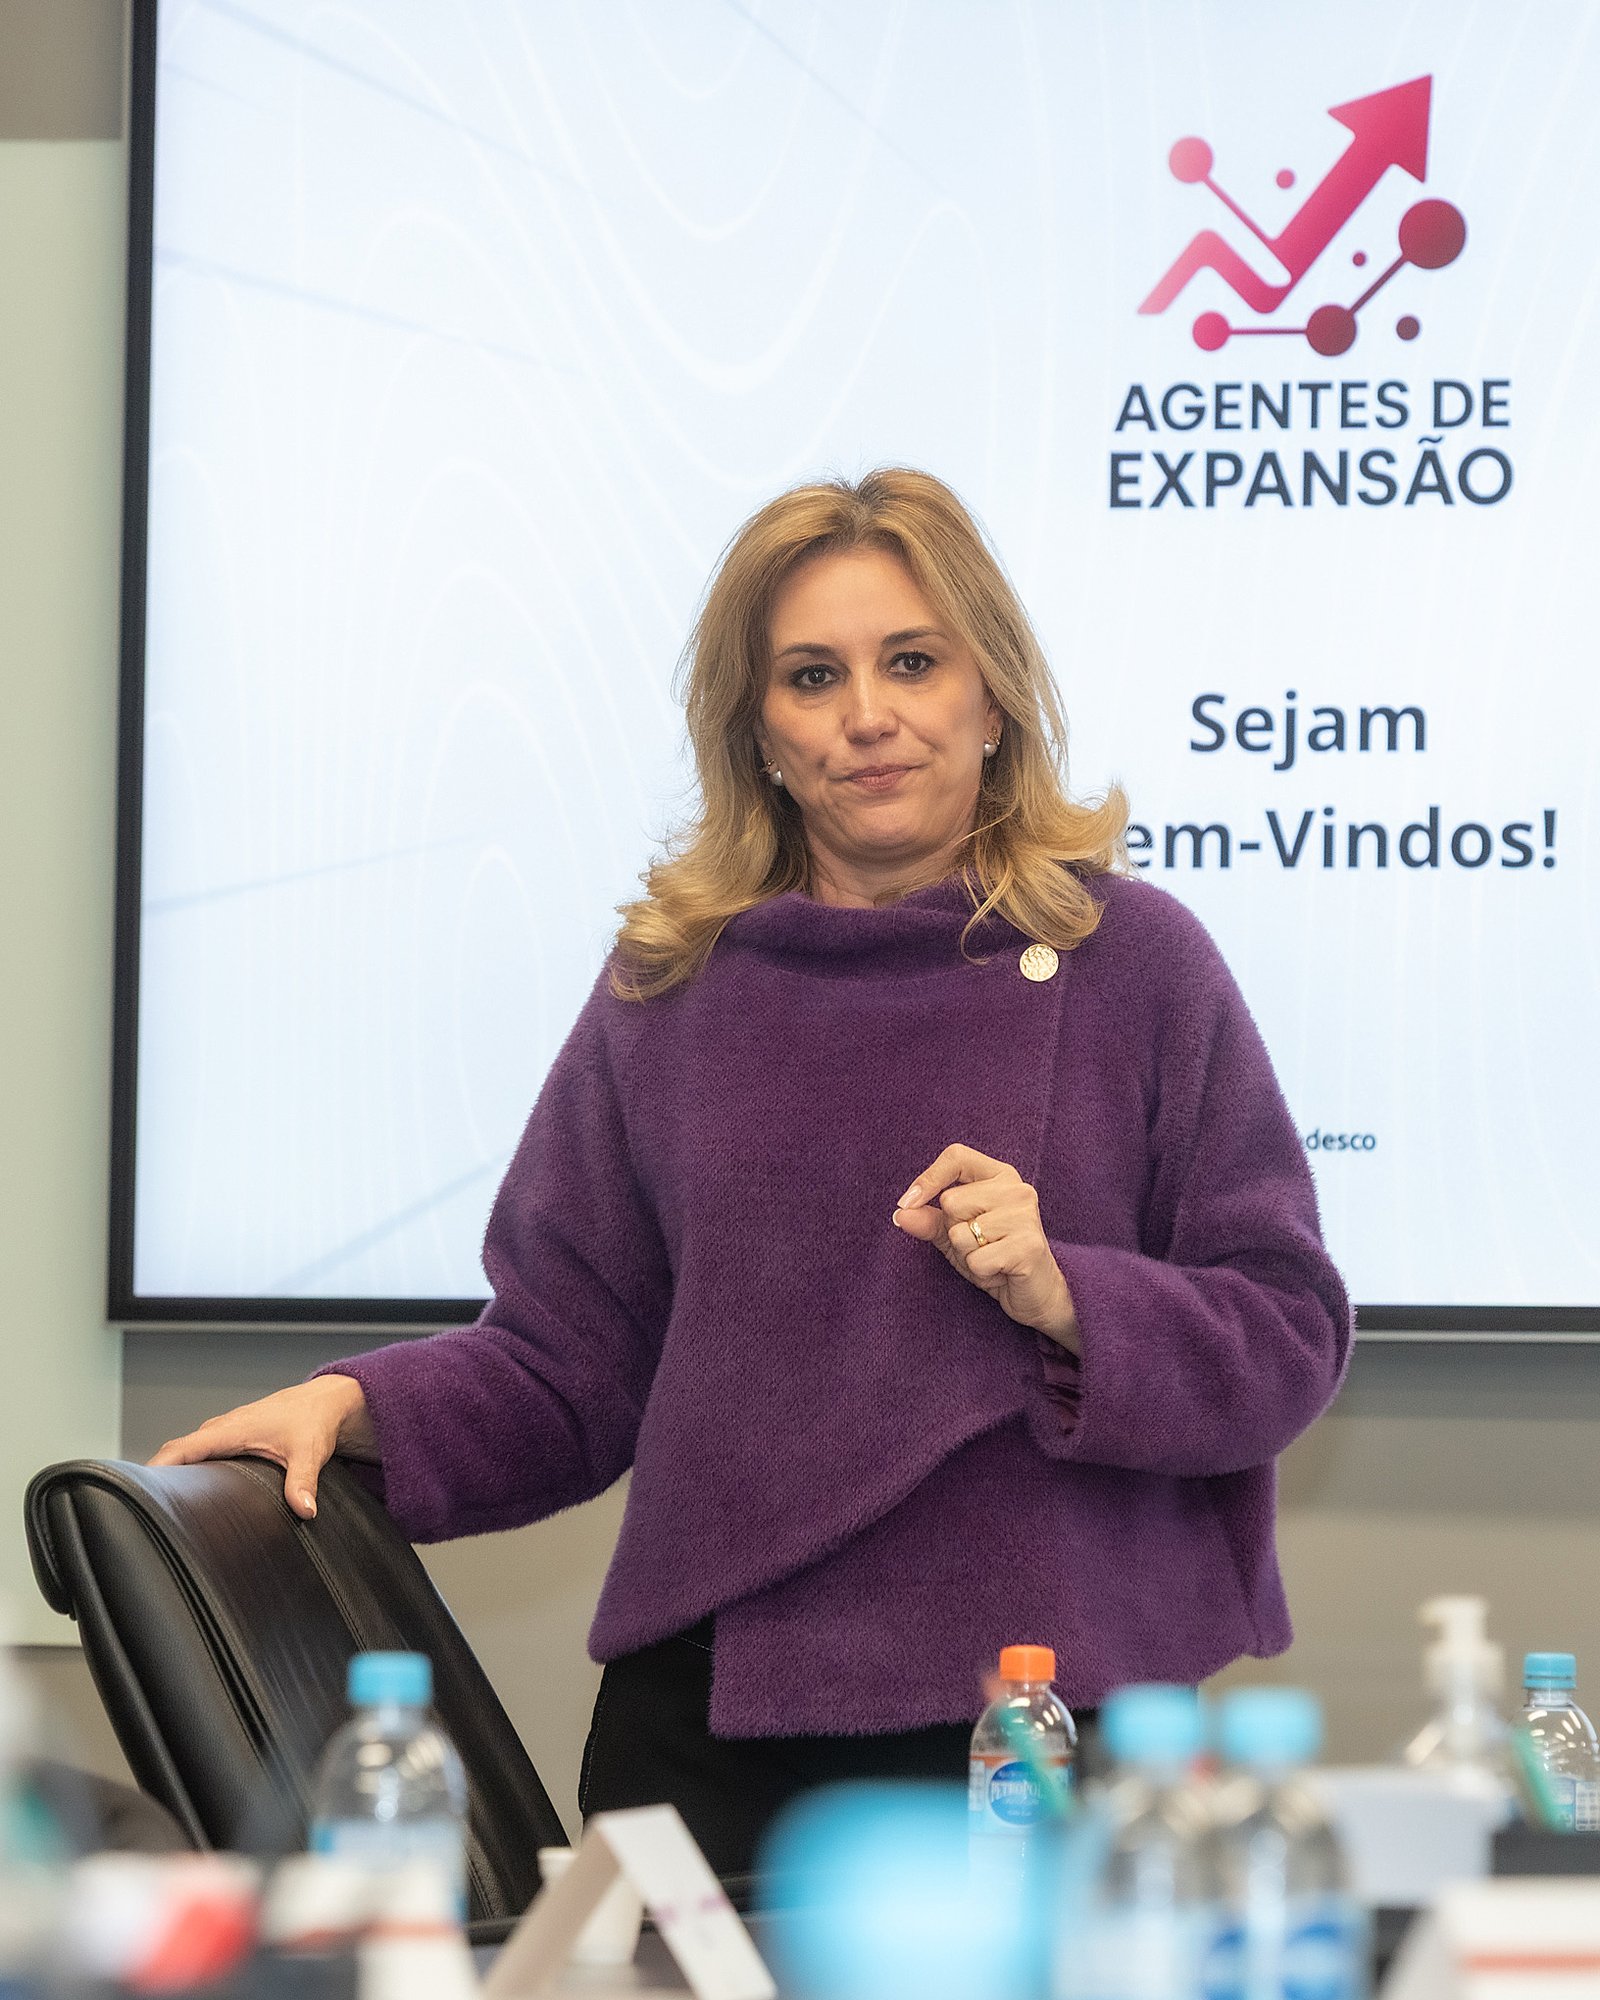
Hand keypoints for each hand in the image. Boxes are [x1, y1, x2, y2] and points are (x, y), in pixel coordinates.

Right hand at [148, 1376, 374, 1519]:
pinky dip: (189, 1469)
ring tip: (156, 1509)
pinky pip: (200, 1453)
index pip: (178, 1450)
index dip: (153, 1470)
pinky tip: (187, 1494)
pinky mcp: (231, 1438)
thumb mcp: (309, 1453)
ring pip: (187, 1454)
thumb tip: (304, 1510)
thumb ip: (303, 1483)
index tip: (133, 1493)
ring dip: (172, 1475)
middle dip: (155, 1479)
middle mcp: (219, 1429)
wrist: (325, 1402)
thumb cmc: (313, 1421)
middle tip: (139, 1512)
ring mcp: (224, 1432)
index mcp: (228, 1430)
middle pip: (175, 1454)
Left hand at [892, 1145, 1079, 1352]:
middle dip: (954, 1232)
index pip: (957, 1157)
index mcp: (1000, 1176)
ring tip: (992, 1258)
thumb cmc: (995, 1256)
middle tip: (980, 1245)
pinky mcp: (1029, 1246)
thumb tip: (901, 1214)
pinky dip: (981, 1273)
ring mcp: (1026, 1217)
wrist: (1037, 1292)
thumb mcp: (956, 1235)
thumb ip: (930, 1221)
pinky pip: (977, 1260)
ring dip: (968, 1256)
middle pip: (952, 1201)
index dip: (928, 1178)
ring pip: (961, 1234)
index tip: (907, 1202)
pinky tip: (1001, 1272)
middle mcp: (1017, 1190)